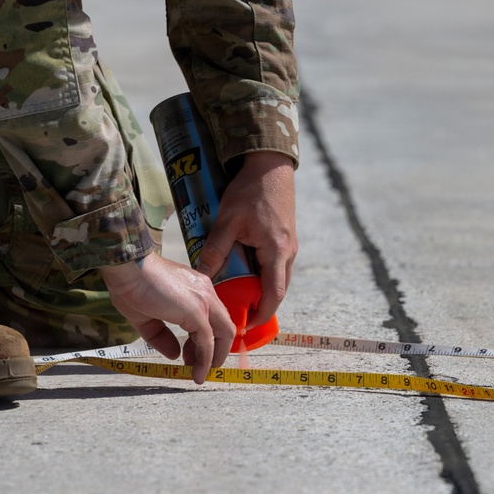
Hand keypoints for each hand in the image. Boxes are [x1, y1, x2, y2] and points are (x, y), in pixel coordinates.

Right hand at [99, 254, 235, 383]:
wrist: (128, 268)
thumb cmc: (131, 285)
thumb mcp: (146, 317)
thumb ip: (161, 336)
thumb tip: (174, 354)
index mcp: (196, 289)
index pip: (212, 317)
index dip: (206, 338)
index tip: (191, 352)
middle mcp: (206, 292)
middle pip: (224, 326)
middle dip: (215, 350)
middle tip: (197, 365)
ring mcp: (204, 301)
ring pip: (223, 334)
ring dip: (215, 357)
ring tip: (200, 372)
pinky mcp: (198, 312)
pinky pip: (208, 342)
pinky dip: (205, 360)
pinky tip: (197, 372)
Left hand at [196, 151, 297, 327]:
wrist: (270, 165)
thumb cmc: (250, 190)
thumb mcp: (228, 221)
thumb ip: (215, 249)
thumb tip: (203, 276)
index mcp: (276, 251)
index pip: (273, 295)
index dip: (261, 315)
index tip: (245, 327)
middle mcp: (288, 252)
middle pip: (277, 290)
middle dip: (259, 306)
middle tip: (238, 315)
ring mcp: (290, 245)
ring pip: (278, 278)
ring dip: (261, 290)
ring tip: (238, 296)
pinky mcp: (285, 237)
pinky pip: (276, 265)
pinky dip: (263, 275)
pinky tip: (244, 272)